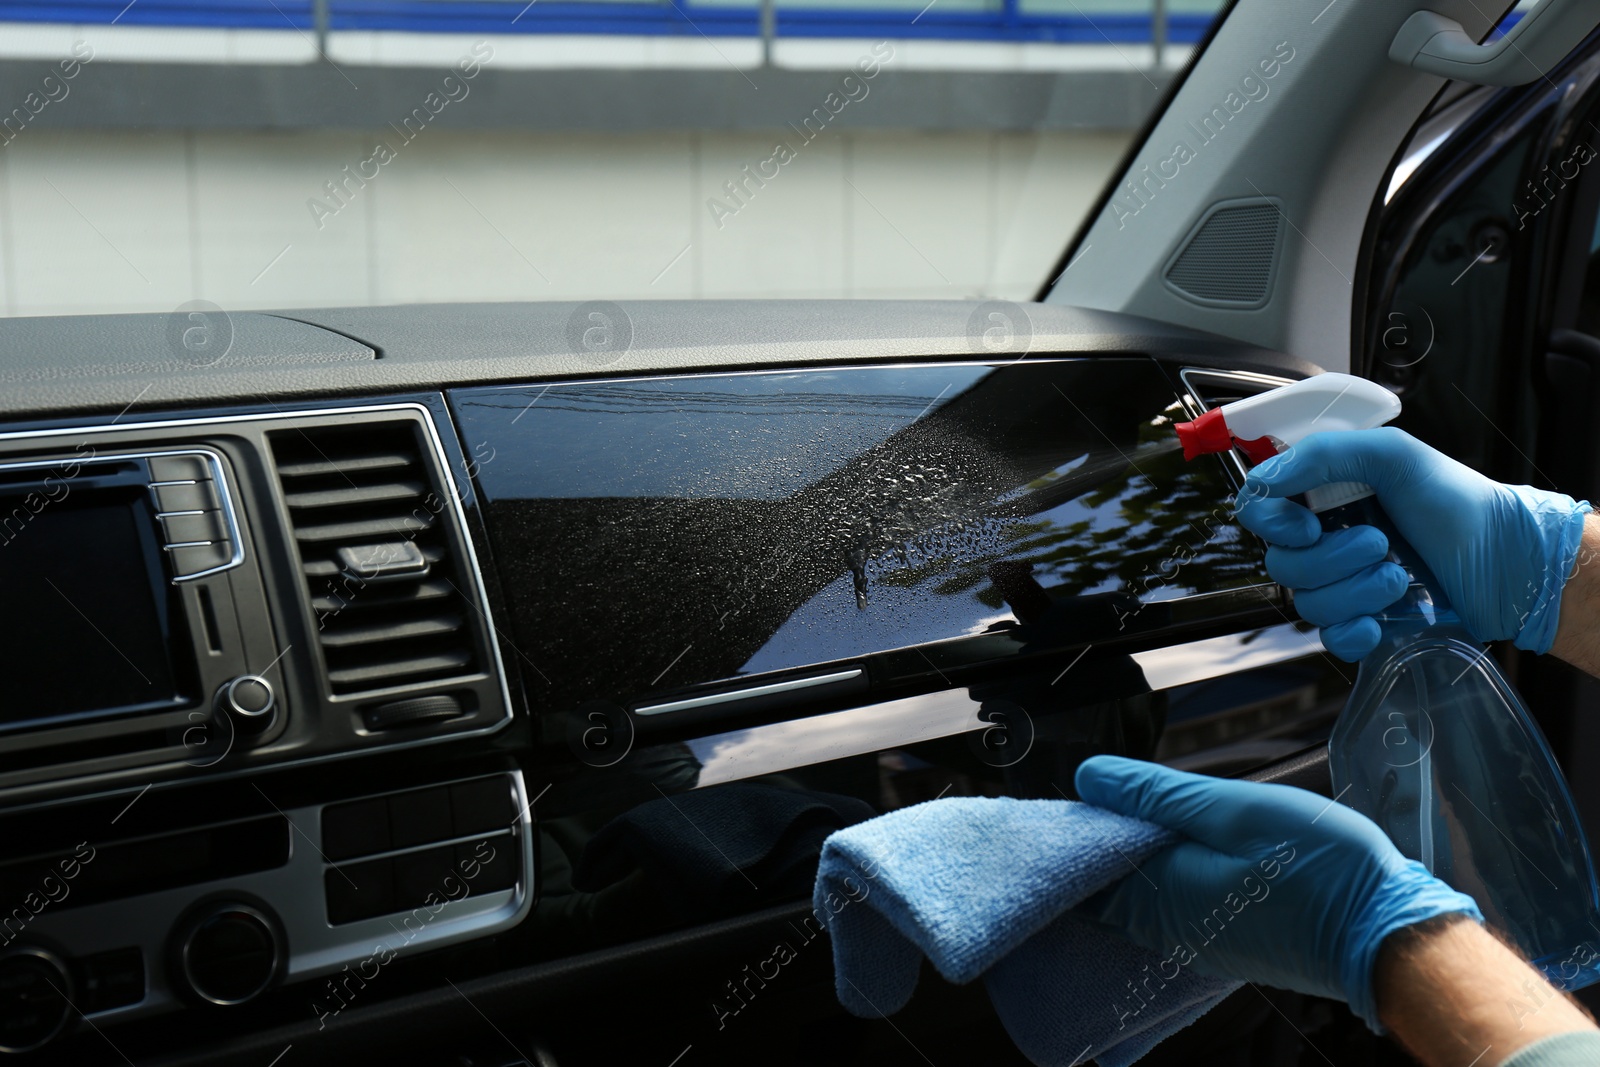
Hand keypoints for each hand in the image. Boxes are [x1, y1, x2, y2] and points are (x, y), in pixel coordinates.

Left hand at [1074, 755, 1481, 1029]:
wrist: (1387, 937)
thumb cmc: (1324, 870)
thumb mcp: (1236, 810)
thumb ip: (1158, 794)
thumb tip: (1092, 778)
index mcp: (1161, 890)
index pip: (1085, 860)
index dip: (1077, 821)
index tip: (1081, 789)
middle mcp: (1166, 926)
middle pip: (1102, 882)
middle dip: (1095, 840)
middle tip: (1105, 795)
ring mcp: (1192, 939)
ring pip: (1132, 896)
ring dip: (1126, 857)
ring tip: (1136, 814)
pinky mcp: (1219, 941)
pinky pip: (1162, 910)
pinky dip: (1155, 877)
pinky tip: (1173, 849)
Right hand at [1232, 426, 1588, 660]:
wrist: (1509, 562)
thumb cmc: (1458, 502)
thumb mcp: (1393, 455)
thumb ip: (1323, 454)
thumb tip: (1264, 480)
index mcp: (1324, 496)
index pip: (1259, 510)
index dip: (1272, 523)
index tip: (1308, 525)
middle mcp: (1326, 541)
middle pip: (1281, 564)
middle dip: (1332, 558)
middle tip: (1381, 543)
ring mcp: (1343, 587)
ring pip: (1307, 604)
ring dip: (1356, 592)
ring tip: (1401, 577)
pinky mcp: (1363, 626)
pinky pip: (1330, 640)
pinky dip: (1354, 632)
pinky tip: (1383, 619)